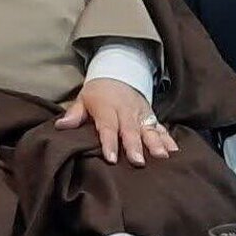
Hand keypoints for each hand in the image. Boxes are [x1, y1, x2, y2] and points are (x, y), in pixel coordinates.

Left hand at [56, 78, 178, 165]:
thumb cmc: (97, 93)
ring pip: (149, 129)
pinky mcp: (151, 116)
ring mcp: (141, 114)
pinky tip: (175, 152)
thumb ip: (74, 114)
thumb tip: (60, 126)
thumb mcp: (82, 99)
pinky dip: (169, 139)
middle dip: (134, 145)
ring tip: (162, 157)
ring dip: (156, 143)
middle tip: (138, 162)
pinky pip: (161, 128)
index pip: (107, 126)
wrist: (117, 74)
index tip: (111, 158)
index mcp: (106, 108)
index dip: (109, 142)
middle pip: (130, 130)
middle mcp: (125, 111)